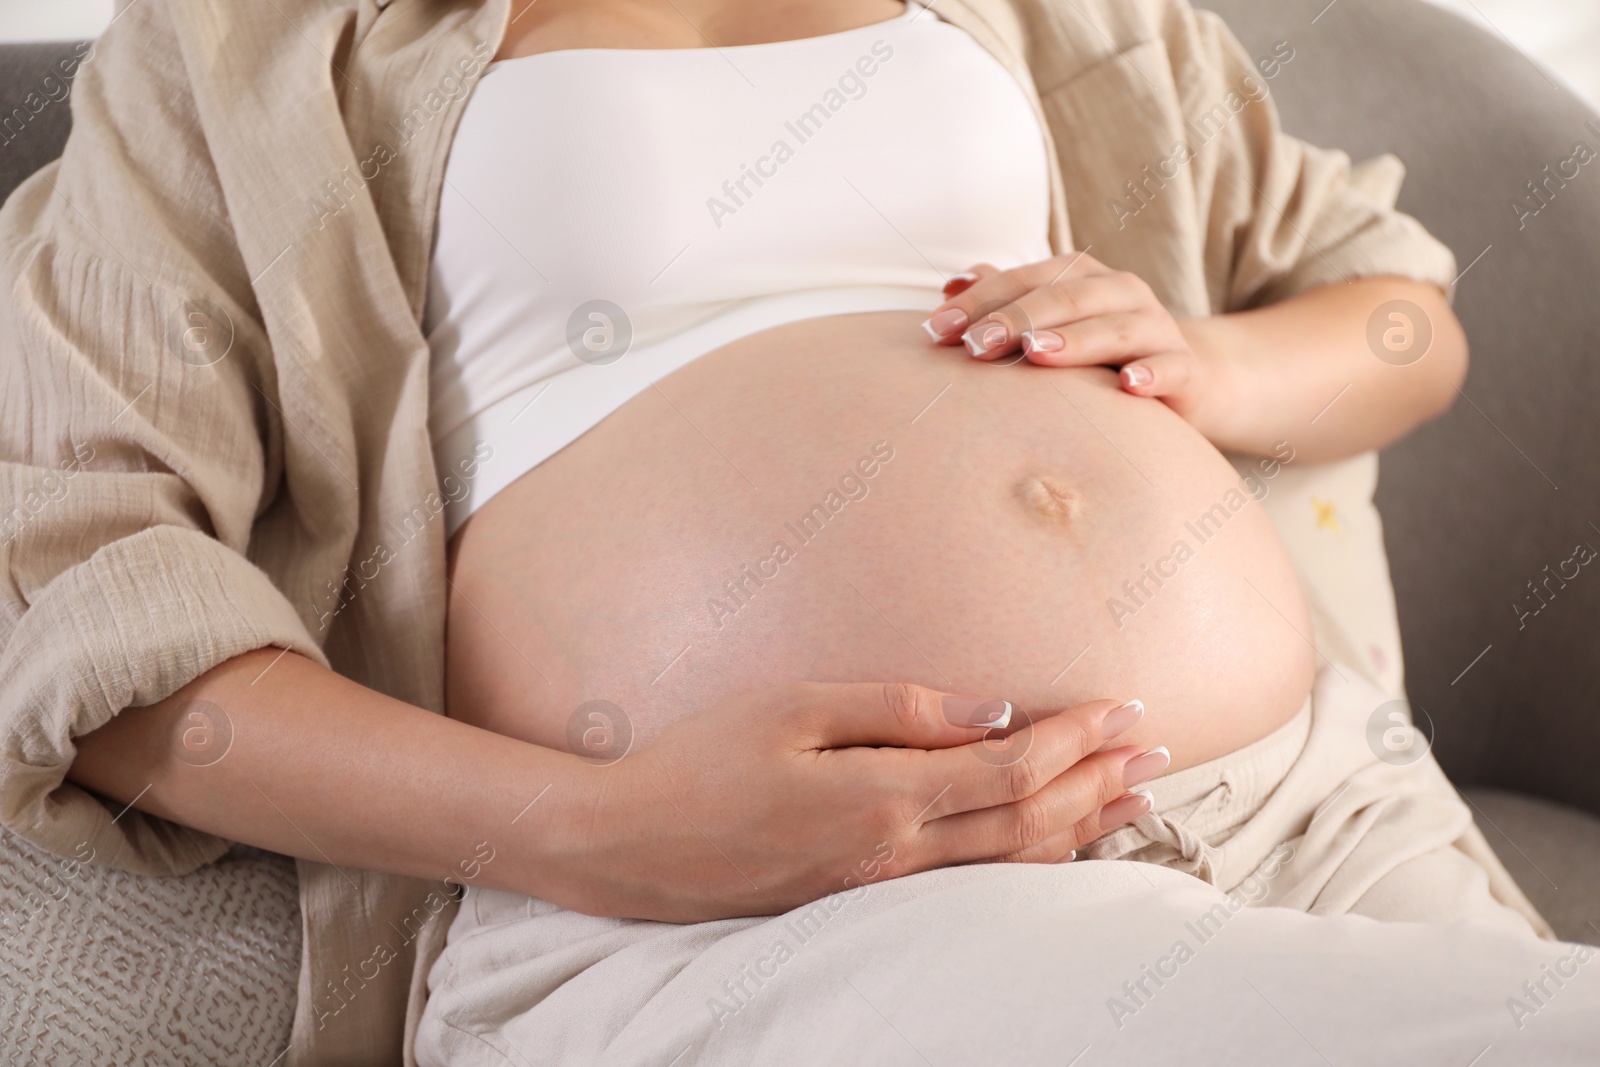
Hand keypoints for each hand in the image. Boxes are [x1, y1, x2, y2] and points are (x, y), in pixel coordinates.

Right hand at [543, 682, 1164, 921]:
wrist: (631, 848)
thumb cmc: (702, 762)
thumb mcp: (794, 706)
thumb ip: (900, 707)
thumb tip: (993, 708)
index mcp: (884, 795)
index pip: (1012, 768)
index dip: (1076, 739)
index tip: (1123, 707)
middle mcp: (897, 851)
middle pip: (1028, 822)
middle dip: (1101, 783)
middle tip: (1159, 754)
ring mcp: (882, 886)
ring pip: (1009, 864)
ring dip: (1081, 829)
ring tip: (1135, 803)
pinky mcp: (862, 900)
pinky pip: (971, 885)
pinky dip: (1029, 863)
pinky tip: (1052, 847)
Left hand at [921, 255, 1238, 433]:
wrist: (1190, 378)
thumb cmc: (1101, 352)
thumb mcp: (1054, 325)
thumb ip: (1006, 301)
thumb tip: (950, 283)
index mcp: (1083, 277)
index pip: (1025, 280)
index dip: (981, 301)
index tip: (937, 330)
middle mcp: (1122, 293)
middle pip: (1066, 298)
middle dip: (1018, 320)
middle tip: (976, 345)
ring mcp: (1157, 329)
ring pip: (1116, 328)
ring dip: (1076, 340)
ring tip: (1037, 354)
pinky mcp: (1186, 369)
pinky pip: (1172, 368)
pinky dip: (1153, 374)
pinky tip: (1128, 388)